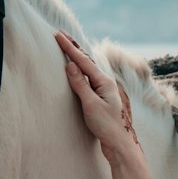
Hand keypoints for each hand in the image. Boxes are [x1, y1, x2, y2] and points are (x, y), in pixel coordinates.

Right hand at [56, 31, 139, 159]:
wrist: (119, 144)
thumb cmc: (107, 126)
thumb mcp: (91, 104)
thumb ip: (80, 84)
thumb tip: (71, 65)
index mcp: (104, 82)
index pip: (83, 61)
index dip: (69, 48)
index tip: (58, 35)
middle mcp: (105, 83)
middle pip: (86, 61)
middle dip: (73, 47)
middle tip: (61, 34)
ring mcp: (104, 90)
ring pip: (88, 68)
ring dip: (77, 56)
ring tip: (68, 45)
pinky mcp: (101, 98)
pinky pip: (88, 78)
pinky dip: (80, 69)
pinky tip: (79, 69)